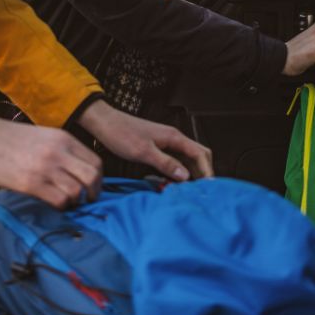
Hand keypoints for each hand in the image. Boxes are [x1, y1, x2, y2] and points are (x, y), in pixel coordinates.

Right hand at [0, 105, 102, 208]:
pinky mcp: (31, 183)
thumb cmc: (3, 136)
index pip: (96, 161)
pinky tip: (51, 204)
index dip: (98, 179)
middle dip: (93, 193)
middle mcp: (59, 152)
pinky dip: (60, 207)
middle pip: (93, 177)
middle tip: (86, 201)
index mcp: (63, 138)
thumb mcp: (39, 136)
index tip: (91, 188)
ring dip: (75, 202)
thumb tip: (70, 171)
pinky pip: (59, 201)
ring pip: (78, 191)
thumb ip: (57, 150)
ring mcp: (46, 167)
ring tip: (65, 203)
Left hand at [78, 101, 213, 180]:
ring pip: (187, 159)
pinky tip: (173, 182)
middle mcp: (173, 138)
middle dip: (202, 172)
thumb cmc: (121, 133)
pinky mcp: (158, 147)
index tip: (209, 187)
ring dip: (190, 173)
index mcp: (174, 137)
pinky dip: (178, 171)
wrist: (105, 123)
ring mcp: (166, 142)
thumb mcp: (143, 152)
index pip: (200, 154)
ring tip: (187, 190)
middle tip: (200, 191)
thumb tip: (185, 176)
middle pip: (198, 155)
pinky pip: (175, 160)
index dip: (207, 171)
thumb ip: (165, 163)